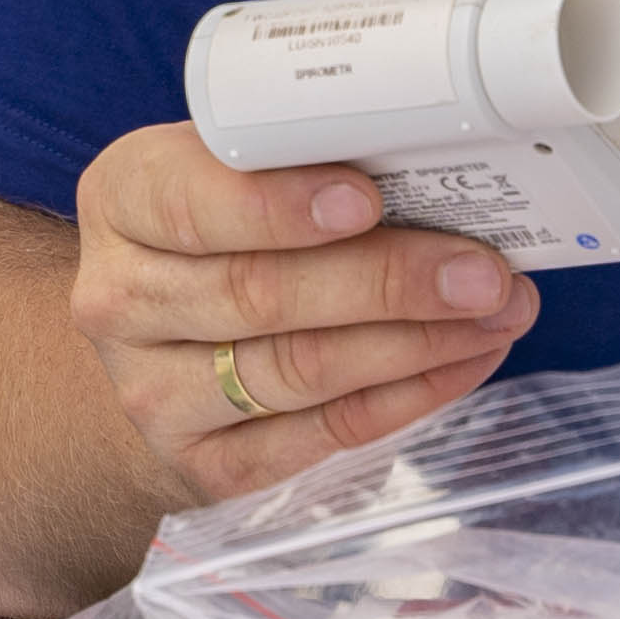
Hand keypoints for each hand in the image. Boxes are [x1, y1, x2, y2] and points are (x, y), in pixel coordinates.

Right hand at [72, 122, 537, 505]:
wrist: (160, 341)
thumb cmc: (220, 226)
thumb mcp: (227, 166)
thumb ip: (298, 157)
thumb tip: (432, 153)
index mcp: (124, 200)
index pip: (191, 204)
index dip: (281, 206)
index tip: (368, 198)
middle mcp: (122, 302)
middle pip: (261, 295)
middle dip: (388, 282)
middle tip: (482, 271)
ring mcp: (156, 394)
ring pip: (298, 371)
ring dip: (415, 343)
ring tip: (497, 313)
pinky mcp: (206, 465)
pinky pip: (321, 435)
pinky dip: (407, 397)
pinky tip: (465, 360)